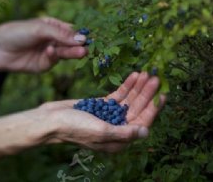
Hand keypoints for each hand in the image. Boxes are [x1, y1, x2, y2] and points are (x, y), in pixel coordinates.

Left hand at [0, 17, 87, 71]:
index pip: (73, 30)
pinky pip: (53, 61)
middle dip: (80, 45)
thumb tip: (82, 39)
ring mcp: (49, 52)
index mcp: (54, 26)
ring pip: (65, 53)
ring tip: (82, 52)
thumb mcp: (41, 29)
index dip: (83, 34)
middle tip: (88, 48)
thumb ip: (62, 34)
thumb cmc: (17, 32)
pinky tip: (51, 51)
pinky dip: (54, 56)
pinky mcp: (43, 65)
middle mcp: (53, 39)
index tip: (94, 37)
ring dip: (73, 53)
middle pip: (71, 43)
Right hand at [41, 72, 166, 151]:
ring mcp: (110, 115)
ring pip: (129, 100)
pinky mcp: (102, 105)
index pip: (142, 122)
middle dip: (147, 93)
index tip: (163, 94)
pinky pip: (119, 95)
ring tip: (146, 72)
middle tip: (155, 76)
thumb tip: (145, 132)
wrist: (50, 120)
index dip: (153, 108)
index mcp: (118, 139)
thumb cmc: (73, 128)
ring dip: (138, 87)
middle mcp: (117, 128)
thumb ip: (123, 133)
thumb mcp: (100, 131)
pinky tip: (134, 75)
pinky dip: (127, 85)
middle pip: (137, 108)